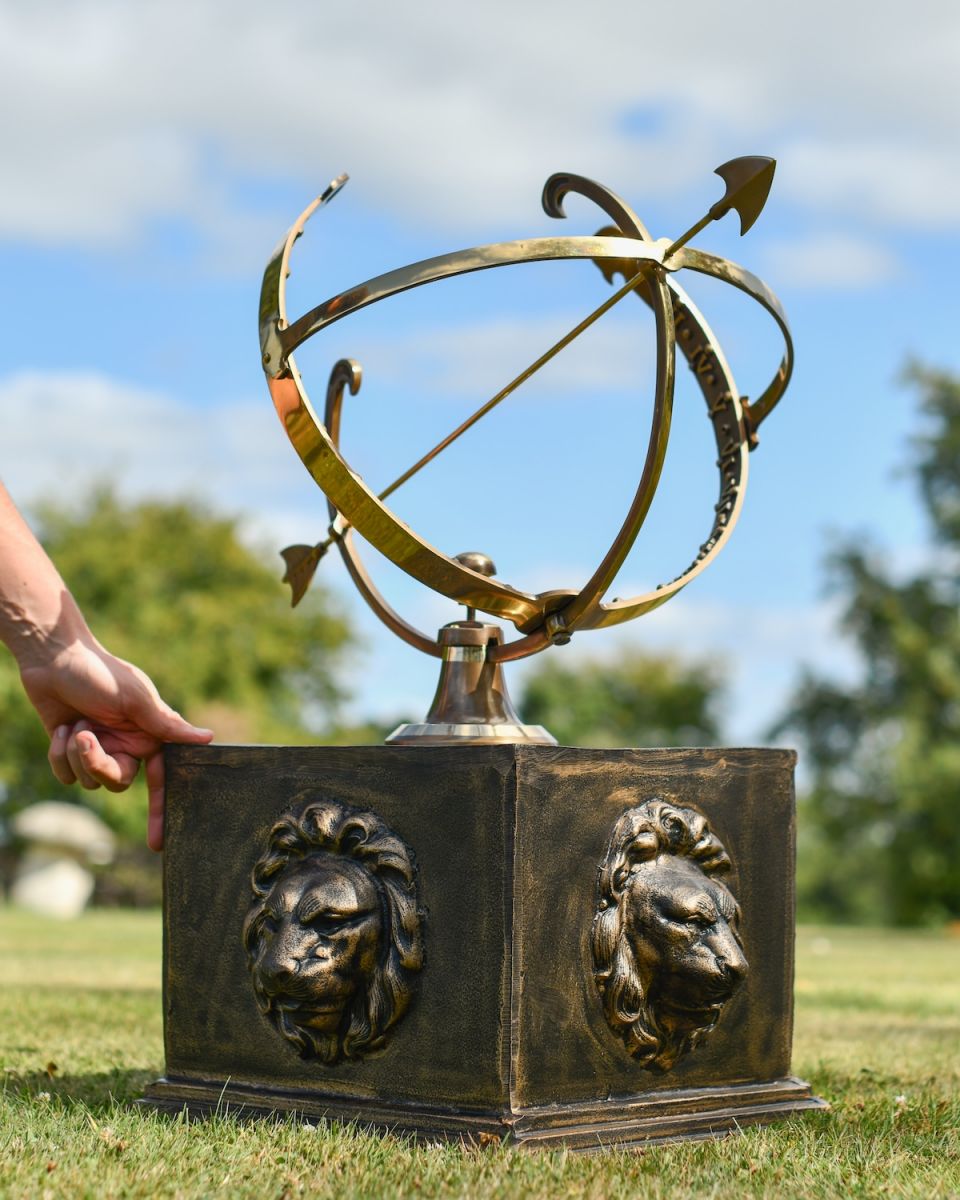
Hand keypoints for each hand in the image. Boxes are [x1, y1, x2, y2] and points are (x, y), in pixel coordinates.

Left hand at [20, 639, 211, 851]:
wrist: (54, 658)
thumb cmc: (100, 672)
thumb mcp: (137, 698)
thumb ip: (168, 724)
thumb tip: (208, 738)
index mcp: (149, 736)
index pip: (162, 780)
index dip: (162, 812)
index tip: (159, 842)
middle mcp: (127, 746)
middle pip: (117, 783)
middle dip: (97, 764)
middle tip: (85, 737)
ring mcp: (98, 749)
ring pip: (89, 782)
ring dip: (74, 754)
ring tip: (73, 724)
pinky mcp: (70, 751)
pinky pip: (65, 775)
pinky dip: (57, 754)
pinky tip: (61, 729)